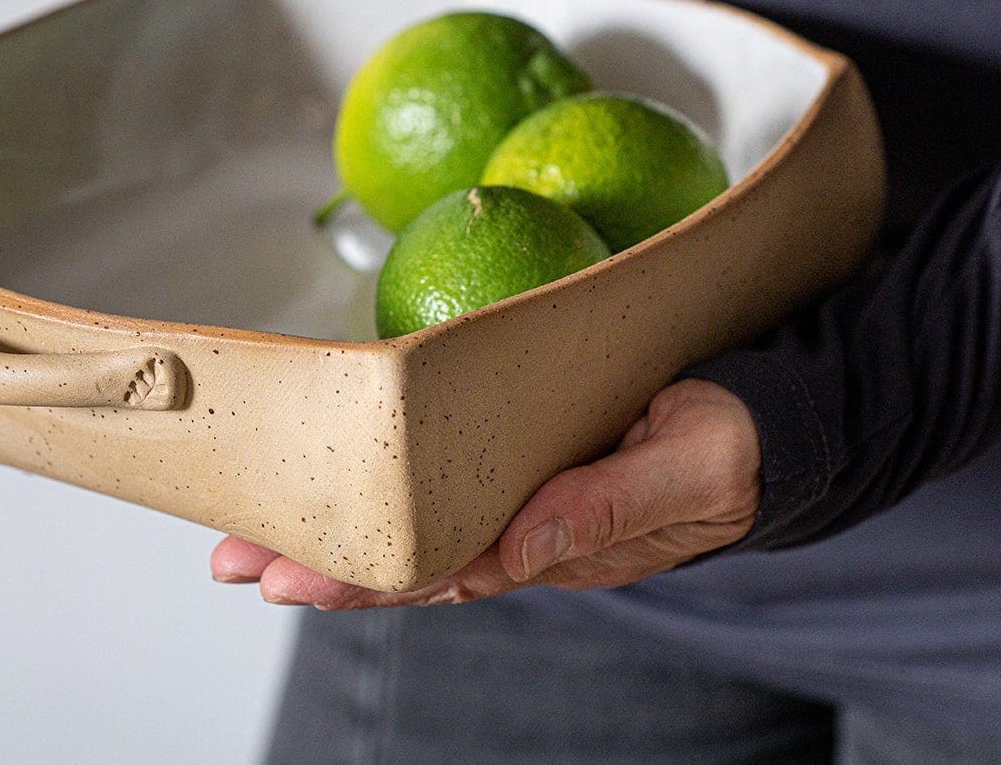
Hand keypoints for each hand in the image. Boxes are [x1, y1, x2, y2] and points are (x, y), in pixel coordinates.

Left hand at [210, 378, 760, 608]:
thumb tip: (522, 547)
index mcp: (561, 544)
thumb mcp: (697, 469)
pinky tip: (326, 490)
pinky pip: (434, 484)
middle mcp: (524, 532)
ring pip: (410, 527)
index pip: (449, 569)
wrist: (765, 421)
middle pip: (408, 559)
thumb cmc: (734, 444)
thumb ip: (614, 507)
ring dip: (331, 532)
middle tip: (235, 563)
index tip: (298, 579)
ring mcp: (516, 501)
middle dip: (320, 565)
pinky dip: (375, 488)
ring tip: (246, 539)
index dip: (370, 577)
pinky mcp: (513, 458)